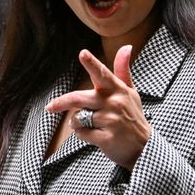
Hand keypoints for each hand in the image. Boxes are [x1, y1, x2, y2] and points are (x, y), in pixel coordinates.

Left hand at [45, 45, 150, 170]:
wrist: (144, 147)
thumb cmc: (133, 116)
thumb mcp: (130, 92)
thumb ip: (122, 70)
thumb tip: (126, 47)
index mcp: (117, 89)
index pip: (102, 73)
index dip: (91, 63)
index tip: (83, 53)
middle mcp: (114, 103)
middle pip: (78, 98)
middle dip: (61, 103)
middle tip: (50, 107)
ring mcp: (111, 121)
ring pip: (78, 118)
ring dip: (78, 122)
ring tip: (91, 124)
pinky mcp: (106, 138)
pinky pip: (82, 134)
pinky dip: (83, 135)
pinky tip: (95, 135)